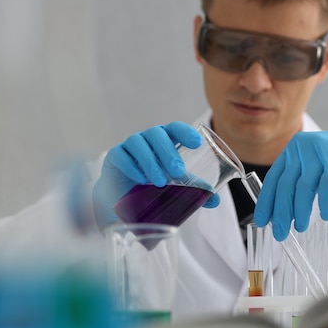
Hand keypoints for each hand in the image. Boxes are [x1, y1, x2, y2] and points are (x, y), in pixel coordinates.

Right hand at [92, 121, 219, 229]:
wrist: (124, 198)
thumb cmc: (153, 184)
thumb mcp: (175, 185)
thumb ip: (193, 189)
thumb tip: (214, 199)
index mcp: (165, 140)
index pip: (175, 129)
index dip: (185, 132)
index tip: (197, 143)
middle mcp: (147, 139)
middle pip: (157, 134)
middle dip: (169, 152)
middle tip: (178, 172)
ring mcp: (129, 145)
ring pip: (139, 143)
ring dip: (151, 162)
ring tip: (160, 182)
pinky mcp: (114, 157)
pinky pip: (121, 156)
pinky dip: (132, 167)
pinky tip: (141, 180)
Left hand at [253, 125, 327, 240]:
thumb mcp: (315, 169)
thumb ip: (299, 183)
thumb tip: (281, 212)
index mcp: (293, 150)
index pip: (273, 178)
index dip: (266, 202)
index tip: (262, 221)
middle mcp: (303, 148)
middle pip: (286, 185)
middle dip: (281, 212)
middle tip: (279, 232)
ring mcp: (320, 153)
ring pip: (304, 188)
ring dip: (300, 212)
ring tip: (299, 228)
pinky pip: (326, 187)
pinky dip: (324, 204)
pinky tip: (324, 216)